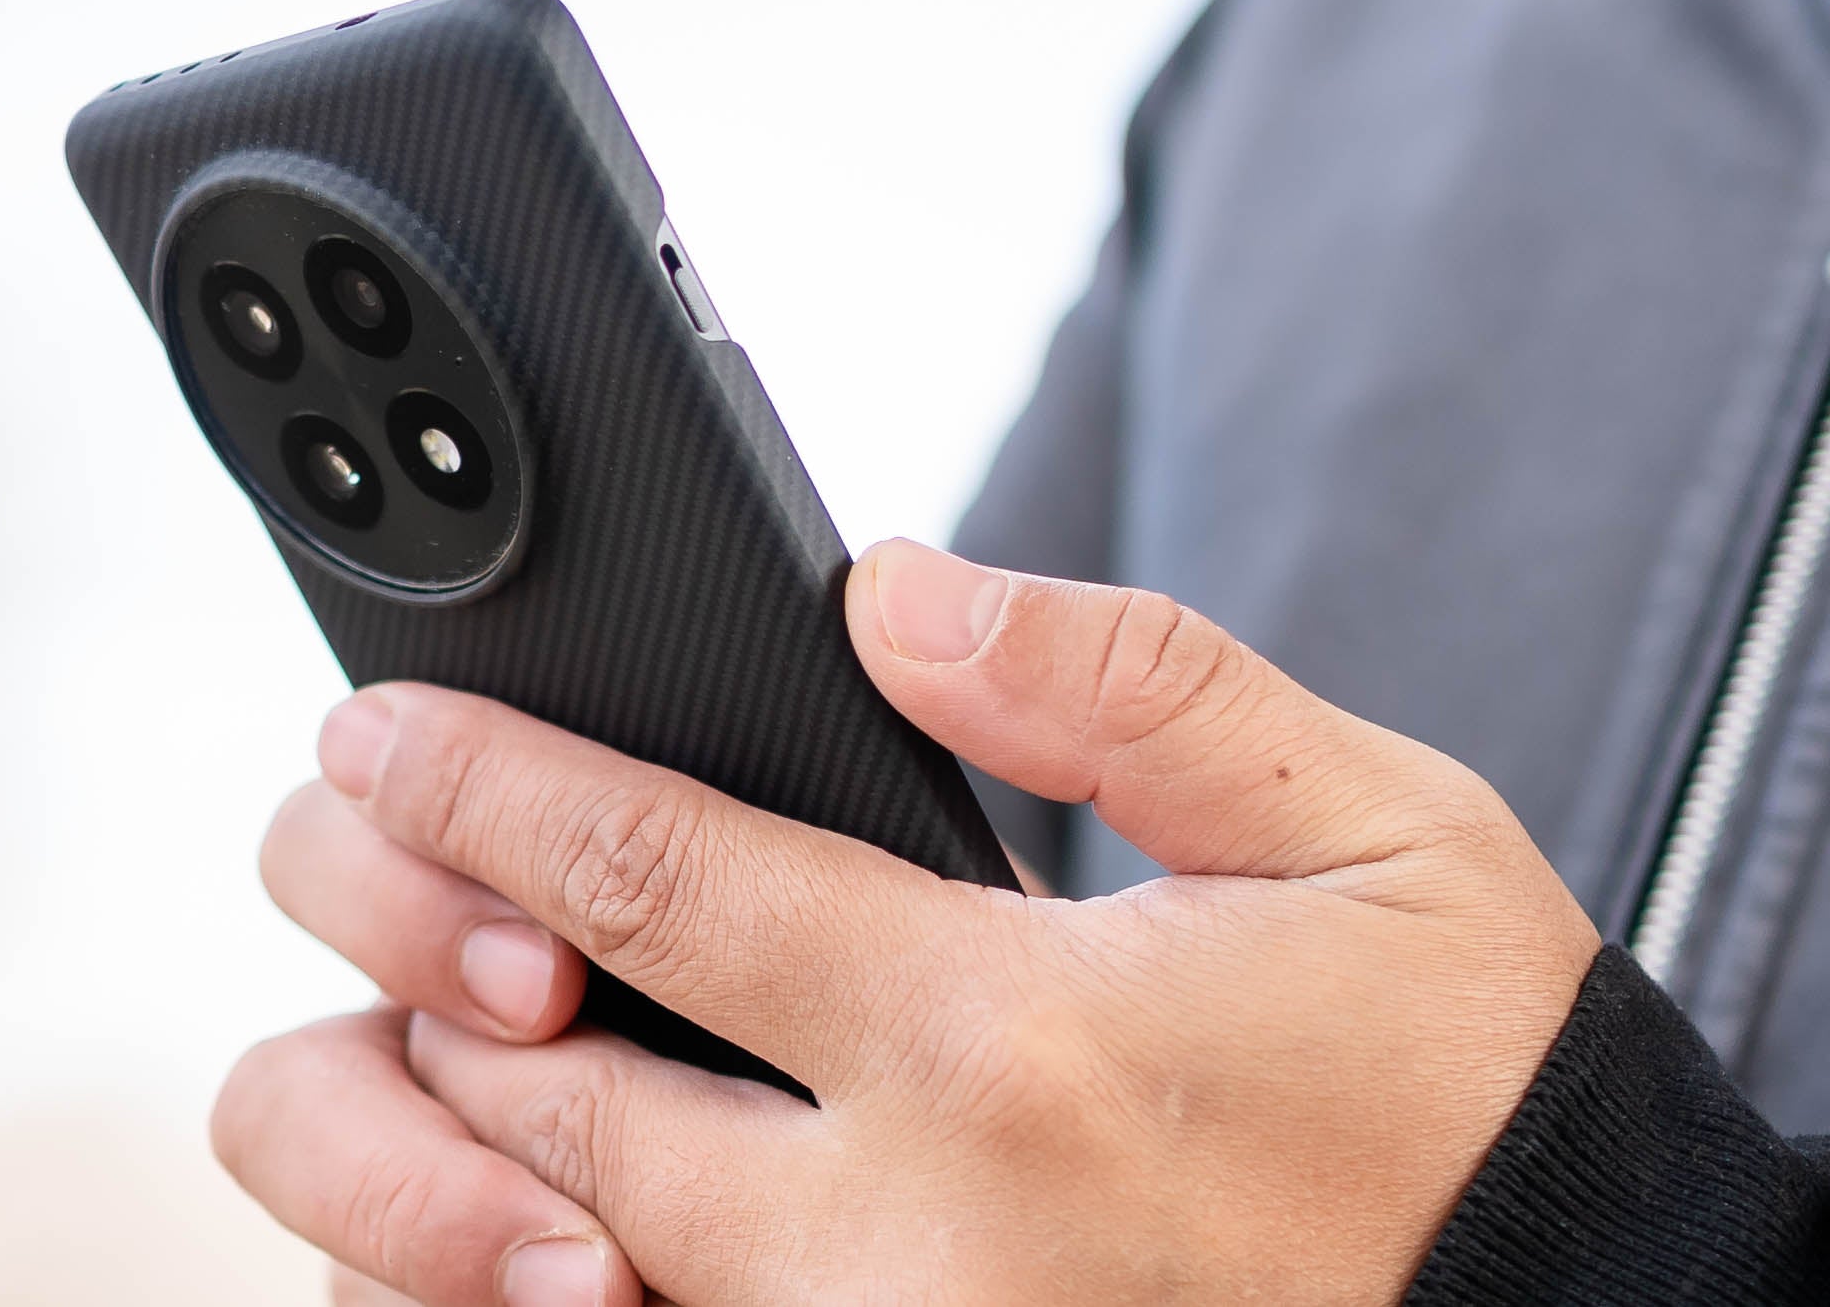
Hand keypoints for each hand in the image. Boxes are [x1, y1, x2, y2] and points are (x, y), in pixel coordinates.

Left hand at [215, 541, 1600, 1304]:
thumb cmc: (1475, 1090)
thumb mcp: (1367, 827)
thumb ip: (1126, 681)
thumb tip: (894, 592)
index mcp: (1011, 1045)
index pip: (649, 879)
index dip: (479, 785)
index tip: (373, 731)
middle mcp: (906, 1244)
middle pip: (533, 1088)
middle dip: (408, 939)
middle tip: (354, 841)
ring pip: (537, 1271)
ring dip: (427, 1148)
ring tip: (421, 1027)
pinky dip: (543, 1288)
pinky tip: (535, 1218)